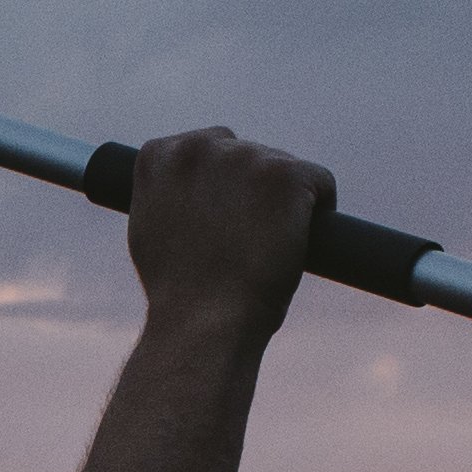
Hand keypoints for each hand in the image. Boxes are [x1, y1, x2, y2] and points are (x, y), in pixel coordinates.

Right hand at [123, 126, 331, 350]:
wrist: (202, 323)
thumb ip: (167, 194)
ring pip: (283, 169)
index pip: (208, 148)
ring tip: (268, 248)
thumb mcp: (150, 230)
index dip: (221, 186)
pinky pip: (320, 182)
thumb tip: (190, 186)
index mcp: (161, 155)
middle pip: (247, 154)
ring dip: (283, 201)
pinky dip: (320, 209)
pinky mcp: (287, 174)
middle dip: (253, 190)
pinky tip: (303, 240)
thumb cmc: (178, 293)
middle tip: (248, 240)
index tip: (223, 220)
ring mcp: (245, 158)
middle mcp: (200, 147)